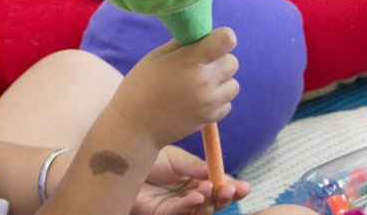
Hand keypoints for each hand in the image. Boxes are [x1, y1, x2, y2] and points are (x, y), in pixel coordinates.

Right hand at [109, 28, 239, 147]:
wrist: (135, 126)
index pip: (226, 39)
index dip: (222, 37)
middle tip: (200, 65)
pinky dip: (217, 101)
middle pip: (233, 62)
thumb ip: (182, 44)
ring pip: (234, 85)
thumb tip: (201, 36)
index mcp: (190, 60)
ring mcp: (209, 102)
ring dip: (221, 82)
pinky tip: (198, 100)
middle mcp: (205, 81)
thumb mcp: (156, 57)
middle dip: (220, 60)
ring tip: (200, 84)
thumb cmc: (140, 86)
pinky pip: (227, 104)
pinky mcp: (209, 119)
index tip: (212, 42)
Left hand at [132, 146, 249, 214]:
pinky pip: (183, 212)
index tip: (243, 186)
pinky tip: (196, 196)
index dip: (231, 187)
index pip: (218, 185)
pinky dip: (192, 204)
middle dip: (225, 197)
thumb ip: (194, 167)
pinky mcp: (165, 213)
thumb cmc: (148, 158)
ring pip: (202, 210)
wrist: (123, 165)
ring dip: (210, 201)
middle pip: (214, 201)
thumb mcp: (176, 158)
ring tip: (213, 189)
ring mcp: (179, 205)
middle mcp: (190, 193)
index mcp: (195, 178)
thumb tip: (214, 171)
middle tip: (232, 190)